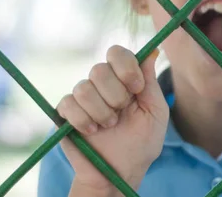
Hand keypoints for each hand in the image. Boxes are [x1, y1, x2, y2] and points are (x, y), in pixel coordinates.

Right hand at [57, 46, 168, 192]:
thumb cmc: (142, 143)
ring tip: (109, 126)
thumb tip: (152, 50)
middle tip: (122, 112)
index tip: (136, 88)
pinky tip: (93, 131)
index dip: (125, 66)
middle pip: (99, 68)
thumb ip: (151, 82)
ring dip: (101, 111)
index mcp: (124, 79)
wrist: (119, 172)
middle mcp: (102, 84)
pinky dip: (84, 120)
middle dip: (115, 94)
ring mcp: (83, 97)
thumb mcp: (155, 112)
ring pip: (84, 88)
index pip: (117, 53)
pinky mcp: (66, 113)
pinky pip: (68, 104)